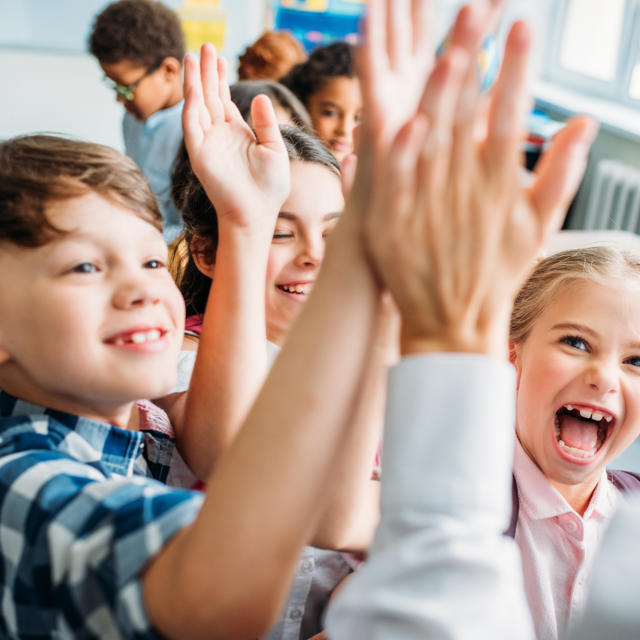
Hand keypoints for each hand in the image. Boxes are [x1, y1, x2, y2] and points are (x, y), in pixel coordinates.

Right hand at [182, 43, 289, 232]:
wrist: (257, 212)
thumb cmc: (269, 187)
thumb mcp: (274, 148)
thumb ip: (267, 122)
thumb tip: (260, 95)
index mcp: (236, 133)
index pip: (223, 99)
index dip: (220, 78)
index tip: (220, 57)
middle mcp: (219, 135)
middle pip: (209, 96)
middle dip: (206, 72)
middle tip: (205, 46)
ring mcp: (207, 143)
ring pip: (197, 105)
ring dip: (195, 82)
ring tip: (194, 57)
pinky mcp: (199, 154)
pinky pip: (192, 126)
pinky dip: (192, 106)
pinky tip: (195, 88)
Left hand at [362, 10, 597, 357]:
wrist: (451, 322)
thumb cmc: (494, 276)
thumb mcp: (535, 229)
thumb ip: (559, 175)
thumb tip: (583, 123)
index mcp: (499, 188)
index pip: (509, 118)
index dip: (516, 72)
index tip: (523, 27)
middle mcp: (465, 193)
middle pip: (467, 118)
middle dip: (472, 62)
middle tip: (476, 11)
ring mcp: (428, 209)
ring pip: (432, 144)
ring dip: (438, 99)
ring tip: (446, 52)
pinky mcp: (394, 226)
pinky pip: (397, 184)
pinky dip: (401, 154)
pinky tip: (404, 121)